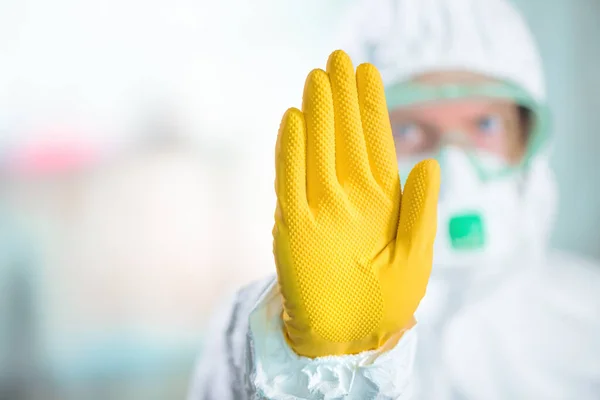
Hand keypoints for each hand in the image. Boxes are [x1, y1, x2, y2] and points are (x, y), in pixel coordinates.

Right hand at [273, 50, 439, 356]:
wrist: (353, 336)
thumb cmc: (388, 298)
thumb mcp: (416, 255)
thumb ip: (420, 210)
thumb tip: (428, 162)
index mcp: (380, 199)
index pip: (375, 142)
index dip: (370, 106)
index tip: (367, 71)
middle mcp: (348, 196)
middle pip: (344, 137)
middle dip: (341, 97)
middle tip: (336, 58)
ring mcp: (319, 209)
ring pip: (317, 151)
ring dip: (317, 115)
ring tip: (317, 78)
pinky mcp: (294, 228)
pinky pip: (290, 182)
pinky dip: (291, 152)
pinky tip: (293, 121)